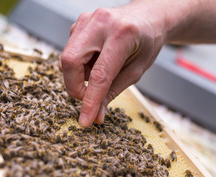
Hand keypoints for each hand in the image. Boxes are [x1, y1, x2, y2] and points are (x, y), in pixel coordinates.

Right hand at [60, 1, 166, 126]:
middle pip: (70, 61)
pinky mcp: (80, 22)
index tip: (85, 121)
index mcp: (122, 35)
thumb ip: (113, 92)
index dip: (90, 101)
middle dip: (74, 86)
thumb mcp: (136, 71)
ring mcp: (87, 19)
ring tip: (101, 70)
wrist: (148, 17)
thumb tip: (96, 116)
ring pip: (67, 57)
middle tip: (87, 96)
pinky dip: (80, 63)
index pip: (99, 75)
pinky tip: (96, 59)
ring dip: (80, 74)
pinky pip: (70, 50)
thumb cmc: (146, 43)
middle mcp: (101, 22)